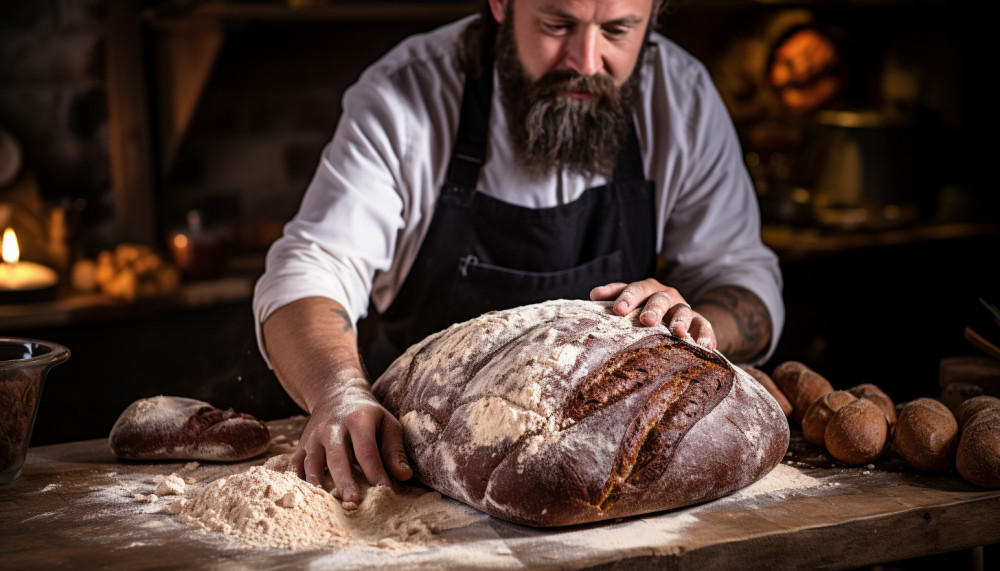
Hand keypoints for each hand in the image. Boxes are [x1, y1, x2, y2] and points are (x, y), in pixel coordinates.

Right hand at [288, 378, 411, 502]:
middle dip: (344, 480)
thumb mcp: (387, 424)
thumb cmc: (368, 415)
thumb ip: (395, 450)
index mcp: (358, 420)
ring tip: (325, 504)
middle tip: (352, 502)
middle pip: (337, 457)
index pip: (366, 449)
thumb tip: (404, 476)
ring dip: (318, 483)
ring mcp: (314, 436)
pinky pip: (295, 463)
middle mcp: (332, 427)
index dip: (375, 470)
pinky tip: (303, 496)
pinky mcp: (302, 444)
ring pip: (312, 461)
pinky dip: (296, 479)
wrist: (336, 393)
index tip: (384, 490)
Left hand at [590, 278, 716, 349]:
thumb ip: (611, 305)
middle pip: (658, 297)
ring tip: (678, 332)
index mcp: (645, 290)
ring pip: (683, 310)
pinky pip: (704, 325)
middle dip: (653, 308)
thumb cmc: (641, 317)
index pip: (633, 289)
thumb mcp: (629, 310)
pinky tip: (706, 346)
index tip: (617, 310)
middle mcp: (664, 295)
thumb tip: (591, 299)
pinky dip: (706, 335)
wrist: (676, 320)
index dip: (625, 297)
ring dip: (680, 320)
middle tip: (647, 321)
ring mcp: (682, 307)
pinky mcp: (698, 321)